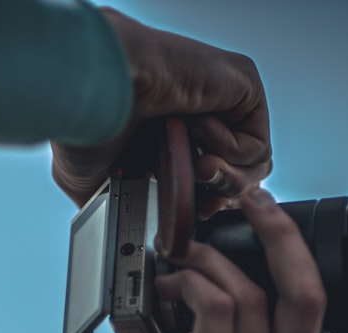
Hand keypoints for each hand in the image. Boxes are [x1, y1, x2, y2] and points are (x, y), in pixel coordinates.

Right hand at [52, 8, 271, 217]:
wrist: (101, 92)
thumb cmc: (90, 123)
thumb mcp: (97, 180)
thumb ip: (123, 201)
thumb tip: (123, 230)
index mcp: (174, 133)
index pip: (215, 178)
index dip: (211, 203)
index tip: (199, 213)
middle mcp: (203, 113)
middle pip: (243, 175)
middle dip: (223, 196)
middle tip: (201, 196)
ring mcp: (226, 99)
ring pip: (255, 165)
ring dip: (226, 178)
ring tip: (197, 166)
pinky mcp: (245, 87)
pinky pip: (256, 144)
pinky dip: (228, 151)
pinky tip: (197, 128)